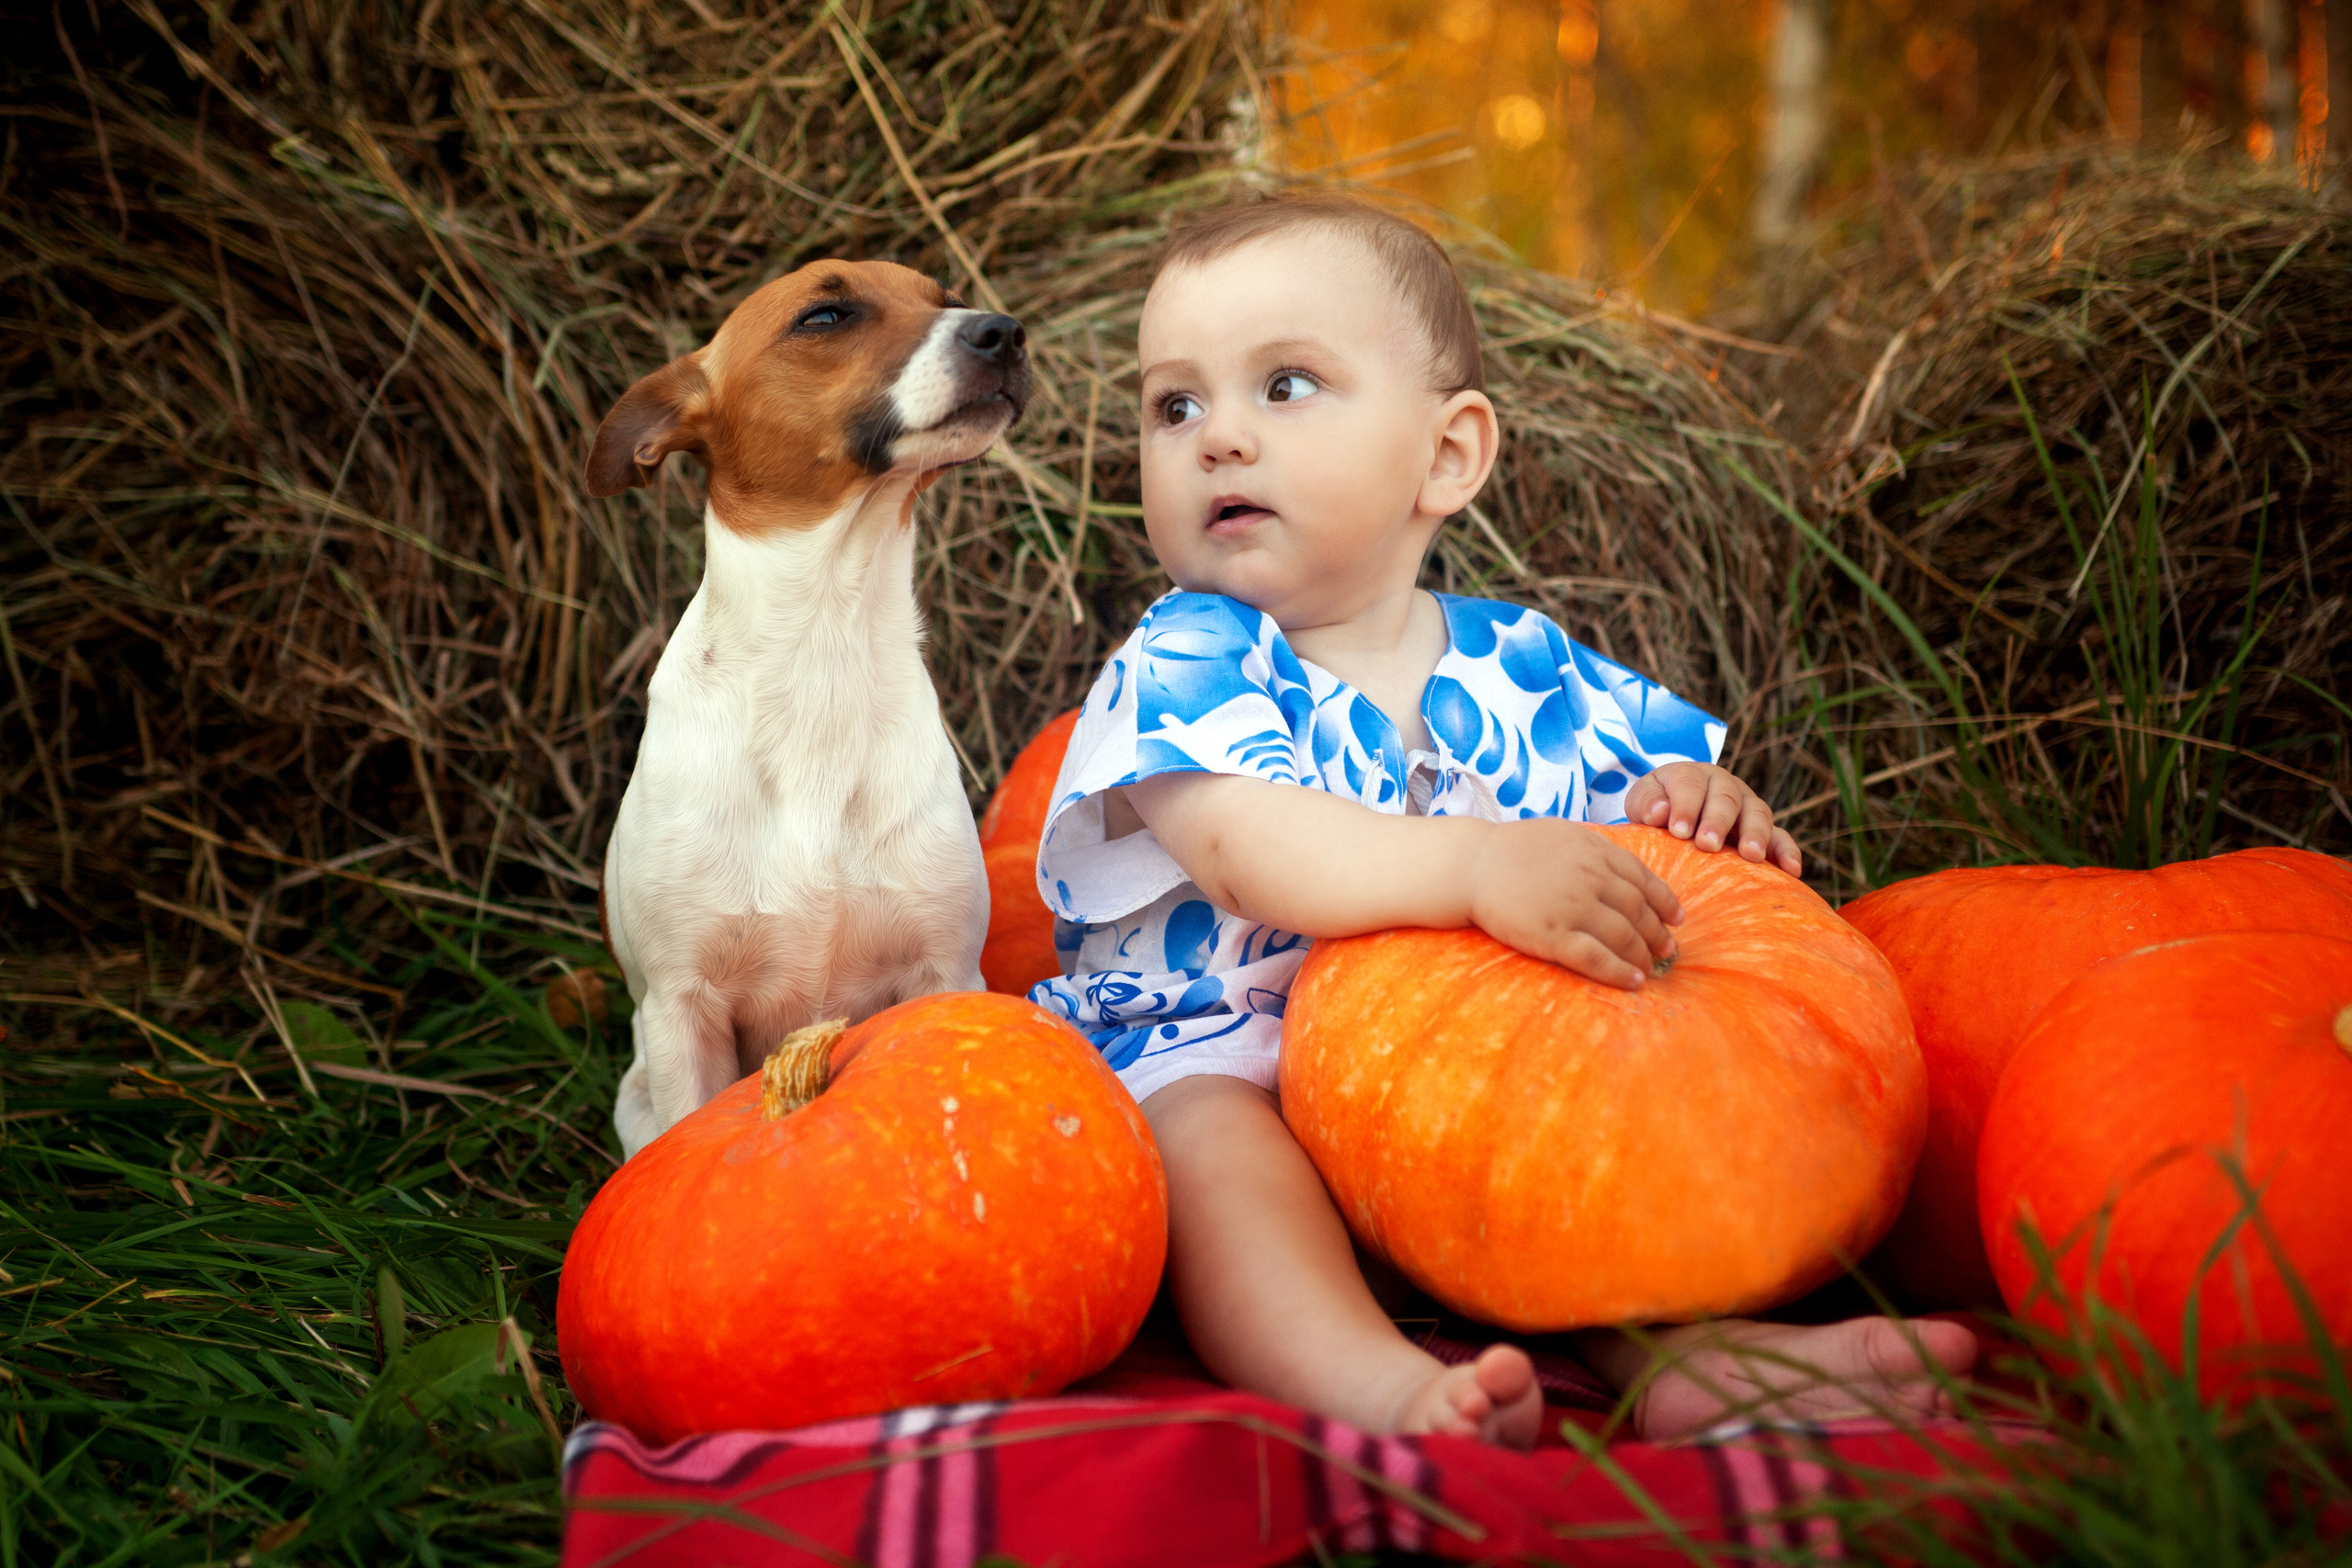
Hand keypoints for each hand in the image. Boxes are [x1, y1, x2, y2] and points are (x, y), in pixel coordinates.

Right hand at [1465, 820, 1681, 990]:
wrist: (1471, 865)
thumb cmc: (1512, 848)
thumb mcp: (1562, 833)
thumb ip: (1595, 848)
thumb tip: (1625, 869)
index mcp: (1595, 851)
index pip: (1644, 879)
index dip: (1665, 902)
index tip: (1676, 918)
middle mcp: (1591, 878)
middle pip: (1639, 911)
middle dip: (1658, 933)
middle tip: (1667, 949)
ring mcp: (1574, 908)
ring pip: (1625, 937)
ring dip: (1644, 955)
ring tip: (1651, 967)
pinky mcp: (1554, 936)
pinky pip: (1597, 959)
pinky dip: (1620, 972)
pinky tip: (1633, 981)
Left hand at [1623, 762, 1801, 875]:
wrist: (1673, 816)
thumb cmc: (1656, 809)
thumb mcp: (1643, 802)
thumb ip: (1647, 803)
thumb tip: (1659, 813)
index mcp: (1692, 775)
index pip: (1690, 785)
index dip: (1685, 806)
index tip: (1678, 831)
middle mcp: (1724, 785)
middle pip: (1726, 798)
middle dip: (1717, 821)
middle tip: (1707, 845)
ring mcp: (1747, 806)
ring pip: (1758, 813)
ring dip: (1755, 834)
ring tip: (1751, 856)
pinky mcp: (1764, 830)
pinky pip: (1781, 838)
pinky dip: (1788, 852)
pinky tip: (1792, 871)